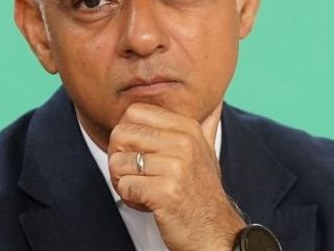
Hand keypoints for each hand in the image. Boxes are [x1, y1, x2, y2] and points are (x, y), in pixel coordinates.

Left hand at [108, 103, 245, 250]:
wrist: (214, 229)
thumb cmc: (203, 192)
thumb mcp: (207, 151)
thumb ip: (206, 124)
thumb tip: (215, 104)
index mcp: (188, 128)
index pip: (135, 111)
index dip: (127, 131)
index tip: (136, 149)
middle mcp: (183, 143)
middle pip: (121, 134)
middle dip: (118, 156)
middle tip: (132, 172)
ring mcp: (175, 167)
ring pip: (118, 162)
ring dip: (121, 180)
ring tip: (140, 188)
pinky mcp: (164, 192)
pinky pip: (124, 186)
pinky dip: (129, 197)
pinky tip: (145, 201)